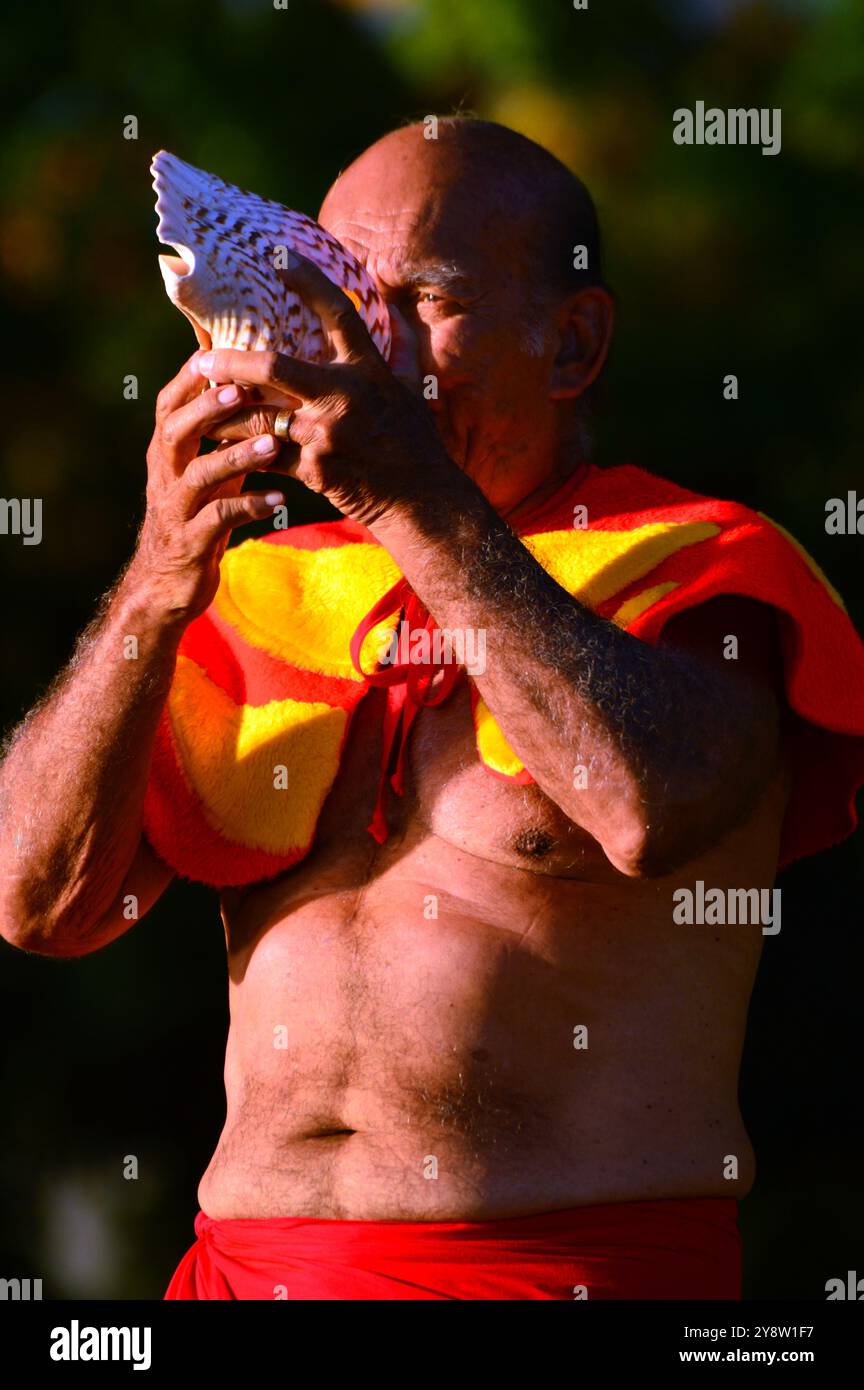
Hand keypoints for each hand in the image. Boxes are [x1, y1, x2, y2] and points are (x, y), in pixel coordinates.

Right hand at [128, 353, 283, 621]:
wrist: (165, 585)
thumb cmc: (194, 518)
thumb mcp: (206, 474)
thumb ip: (222, 438)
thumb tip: (253, 392)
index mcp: (167, 453)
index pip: (170, 404)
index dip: (190, 377)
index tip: (219, 349)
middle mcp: (165, 475)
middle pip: (176, 430)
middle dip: (208, 408)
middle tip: (243, 389)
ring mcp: (176, 509)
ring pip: (199, 474)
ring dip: (234, 456)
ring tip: (270, 444)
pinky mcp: (191, 543)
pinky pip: (219, 520)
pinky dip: (249, 507)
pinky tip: (279, 500)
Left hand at [194, 252, 456, 529]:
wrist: (421, 502)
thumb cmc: (417, 445)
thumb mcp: (413, 392)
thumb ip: (402, 352)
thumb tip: (398, 312)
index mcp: (368, 370)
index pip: (337, 314)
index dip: (308, 281)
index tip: (278, 257)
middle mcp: (344, 396)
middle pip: (274, 368)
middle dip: (232, 363)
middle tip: (202, 360)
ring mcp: (327, 434)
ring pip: (261, 417)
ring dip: (227, 414)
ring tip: (203, 409)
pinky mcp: (316, 470)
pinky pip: (269, 456)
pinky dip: (247, 453)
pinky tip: (227, 448)